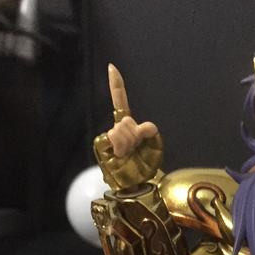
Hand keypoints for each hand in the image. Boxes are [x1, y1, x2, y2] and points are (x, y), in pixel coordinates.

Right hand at [93, 64, 163, 188]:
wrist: (133, 187)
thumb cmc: (143, 169)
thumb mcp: (152, 148)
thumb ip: (147, 131)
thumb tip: (138, 124)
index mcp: (127, 129)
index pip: (120, 102)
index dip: (116, 85)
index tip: (112, 67)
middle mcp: (116, 130)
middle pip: (128, 120)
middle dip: (136, 135)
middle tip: (135, 151)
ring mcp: (108, 137)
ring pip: (122, 128)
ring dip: (129, 143)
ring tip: (128, 156)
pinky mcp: (102, 144)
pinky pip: (115, 135)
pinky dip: (122, 145)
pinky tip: (121, 156)